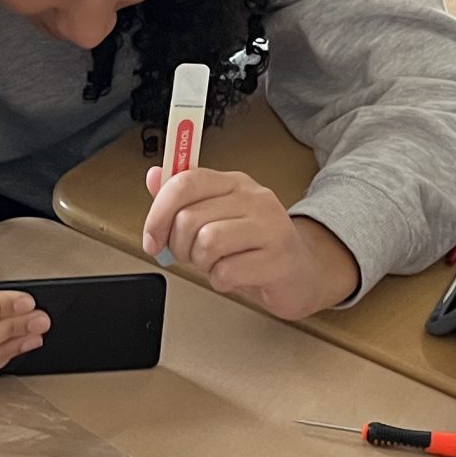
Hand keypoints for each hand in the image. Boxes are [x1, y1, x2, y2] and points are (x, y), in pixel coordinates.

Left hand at [141, 166, 360, 319]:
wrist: (304, 271)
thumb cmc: (255, 246)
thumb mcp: (217, 217)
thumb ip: (183, 199)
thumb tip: (153, 176)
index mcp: (234, 183)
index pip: (185, 182)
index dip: (158, 212)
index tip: (151, 237)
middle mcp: (254, 199)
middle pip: (189, 218)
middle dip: (179, 246)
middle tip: (191, 256)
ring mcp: (270, 227)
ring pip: (206, 243)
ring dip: (201, 263)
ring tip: (216, 264)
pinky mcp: (278, 259)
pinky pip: (226, 272)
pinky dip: (221, 281)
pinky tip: (234, 276)